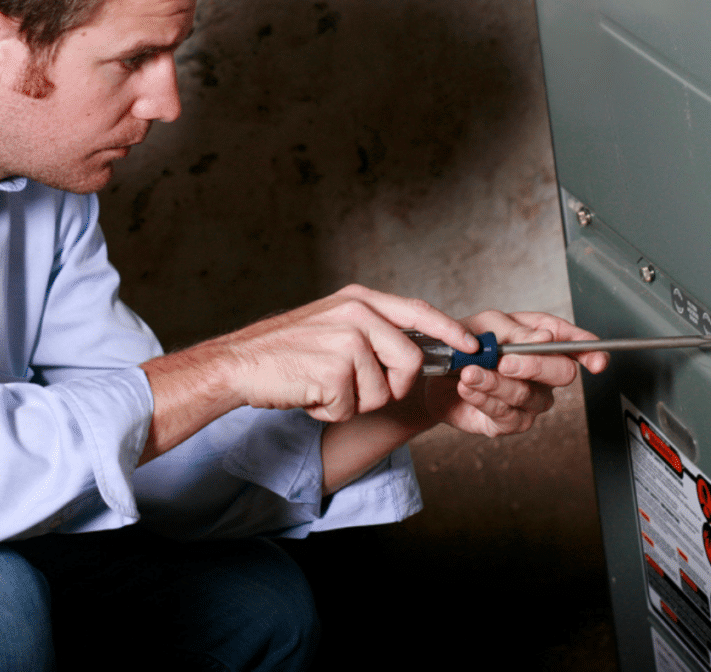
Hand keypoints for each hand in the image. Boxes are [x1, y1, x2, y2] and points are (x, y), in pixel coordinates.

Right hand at [220, 284, 478, 421]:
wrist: (238, 363)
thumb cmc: (286, 350)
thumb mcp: (333, 323)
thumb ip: (373, 330)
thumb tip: (415, 351)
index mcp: (360, 299)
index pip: (419, 312)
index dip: (450, 330)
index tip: (472, 345)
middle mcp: (358, 314)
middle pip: (411, 361)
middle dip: (392, 387)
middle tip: (357, 390)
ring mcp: (347, 340)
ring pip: (382, 391)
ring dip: (354, 401)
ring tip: (323, 385)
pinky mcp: (334, 370)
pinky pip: (353, 407)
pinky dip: (332, 411)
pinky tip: (310, 394)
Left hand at [421, 310, 607, 436]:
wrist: (434, 371)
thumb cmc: (466, 341)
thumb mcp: (488, 324)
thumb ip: (518, 332)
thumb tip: (547, 338)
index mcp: (542, 338)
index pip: (575, 343)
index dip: (590, 351)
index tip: (596, 361)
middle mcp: (543, 371)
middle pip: (562, 372)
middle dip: (535, 366)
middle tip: (505, 362)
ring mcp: (530, 398)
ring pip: (529, 395)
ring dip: (496, 383)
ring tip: (470, 373)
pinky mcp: (510, 421)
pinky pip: (507, 414)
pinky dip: (484, 399)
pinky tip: (468, 388)